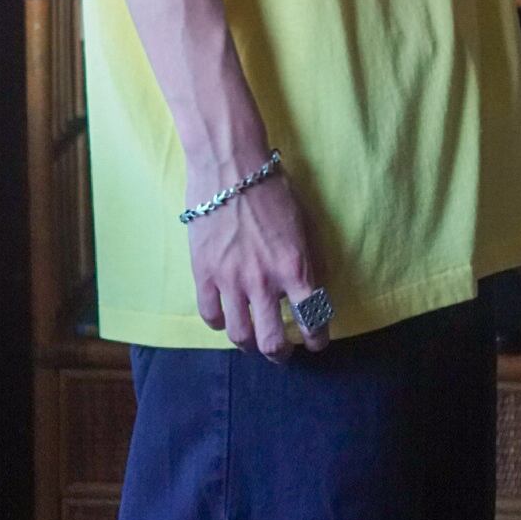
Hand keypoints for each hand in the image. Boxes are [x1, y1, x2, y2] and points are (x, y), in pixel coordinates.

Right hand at [186, 168, 330, 361]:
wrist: (229, 165)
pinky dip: (220, 323)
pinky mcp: (203, 274)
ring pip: (240, 336)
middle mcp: (264, 282)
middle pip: (273, 342)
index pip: (313, 320)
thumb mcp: (307, 224)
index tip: (316, 342)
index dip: (317, 339)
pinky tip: (226, 317)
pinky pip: (210, 315)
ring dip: (250, 344)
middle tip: (283, 351)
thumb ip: (312, 261)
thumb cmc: (273, 188)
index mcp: (296, 268)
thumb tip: (315, 291)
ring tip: (253, 340)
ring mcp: (230, 281)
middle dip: (281, 354)